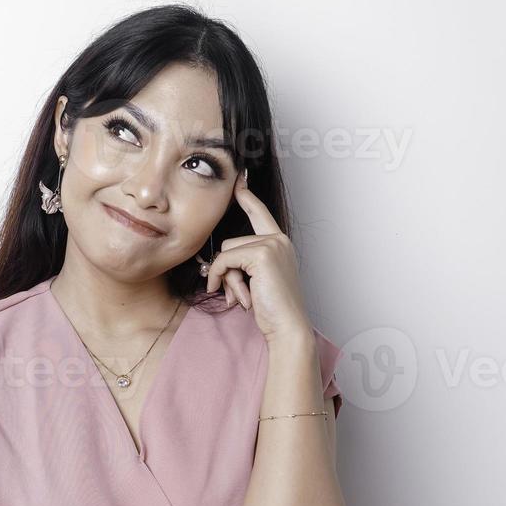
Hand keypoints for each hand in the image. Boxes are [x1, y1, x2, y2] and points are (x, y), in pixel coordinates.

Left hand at [203, 169, 309, 342]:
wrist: (287, 326)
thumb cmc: (272, 309)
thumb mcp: (256, 280)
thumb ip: (243, 265)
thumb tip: (217, 265)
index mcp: (280, 244)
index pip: (260, 213)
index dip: (247, 196)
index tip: (239, 179)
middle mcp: (278, 240)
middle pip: (231, 243)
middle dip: (228, 271)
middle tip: (239, 295)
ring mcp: (271, 244)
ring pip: (227, 252)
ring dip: (226, 279)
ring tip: (243, 298)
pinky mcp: (261, 254)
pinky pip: (225, 261)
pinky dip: (222, 279)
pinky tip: (233, 297)